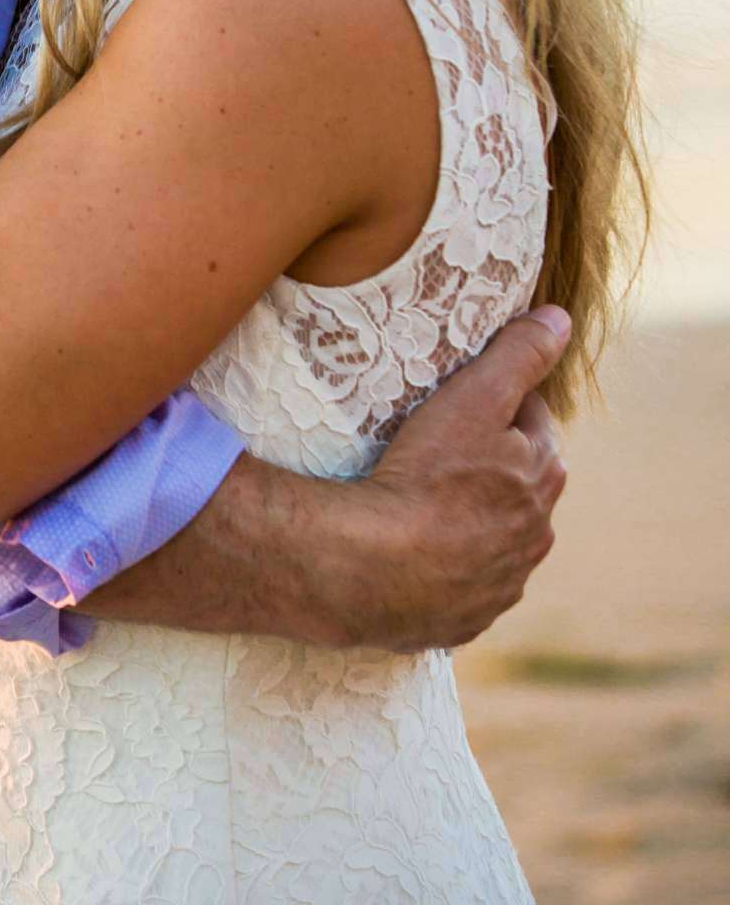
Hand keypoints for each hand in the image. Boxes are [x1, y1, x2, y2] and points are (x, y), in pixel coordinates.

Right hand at [320, 307, 570, 651]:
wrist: (375, 567)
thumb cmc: (426, 475)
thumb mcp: (474, 397)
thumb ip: (520, 354)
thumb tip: (562, 318)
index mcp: (542, 479)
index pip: (532, 424)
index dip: (498, 406)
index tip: (460, 403)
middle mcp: (535, 537)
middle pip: (518, 484)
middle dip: (491, 465)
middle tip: (438, 448)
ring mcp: (502, 583)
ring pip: (495, 538)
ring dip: (472, 519)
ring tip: (423, 500)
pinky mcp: (466, 619)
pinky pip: (464, 584)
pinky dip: (447, 566)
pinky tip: (414, 550)